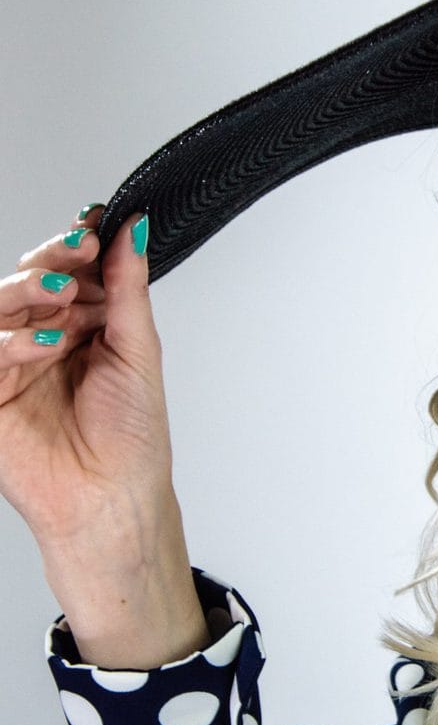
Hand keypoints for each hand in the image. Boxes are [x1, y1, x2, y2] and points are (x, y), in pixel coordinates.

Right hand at [0, 203, 206, 664]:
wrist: (113, 497)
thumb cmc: (132, 438)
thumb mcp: (138, 351)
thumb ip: (128, 290)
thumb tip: (133, 229)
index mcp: (80, 327)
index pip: (68, 271)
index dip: (77, 246)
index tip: (95, 226)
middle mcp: (43, 339)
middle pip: (29, 281)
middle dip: (51, 259)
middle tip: (77, 252)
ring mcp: (12, 365)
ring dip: (26, 289)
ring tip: (60, 291)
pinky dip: (11, 342)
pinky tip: (44, 343)